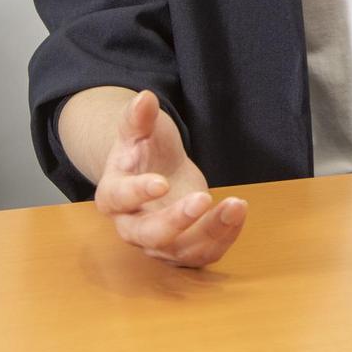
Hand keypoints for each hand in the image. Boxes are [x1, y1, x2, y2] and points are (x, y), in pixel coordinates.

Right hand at [93, 89, 247, 266]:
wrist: (157, 170)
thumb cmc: (145, 149)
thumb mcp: (140, 129)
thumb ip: (139, 117)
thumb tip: (145, 98)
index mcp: (113, 195)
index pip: (119, 199)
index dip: (138, 193)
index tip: (161, 182)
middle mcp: (131, 227)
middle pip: (148, 235)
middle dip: (176, 221)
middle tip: (202, 198)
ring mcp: (157, 244)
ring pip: (181, 251)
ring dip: (211, 232)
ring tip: (236, 206)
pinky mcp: (183, 249)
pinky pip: (203, 254)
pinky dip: (225, 237)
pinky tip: (238, 212)